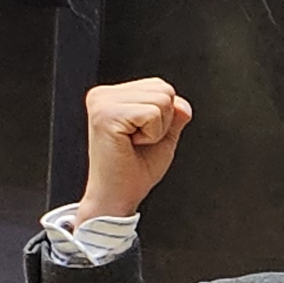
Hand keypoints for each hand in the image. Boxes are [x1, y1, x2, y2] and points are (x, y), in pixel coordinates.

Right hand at [79, 76, 192, 218]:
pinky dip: (152, 134)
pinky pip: (152, 114)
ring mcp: (101, 102)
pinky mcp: (105, 115)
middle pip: (164, 89)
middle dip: (163, 121)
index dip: (165, 116)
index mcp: (112, 95)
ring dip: (157, 129)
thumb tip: (183, 104)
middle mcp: (102, 94)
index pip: (161, 86)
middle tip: (138, 142)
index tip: (142, 136)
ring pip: (161, 100)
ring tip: (134, 143)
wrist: (117, 196)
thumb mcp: (163, 137)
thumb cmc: (135, 170)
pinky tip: (130, 144)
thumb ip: (174, 116)